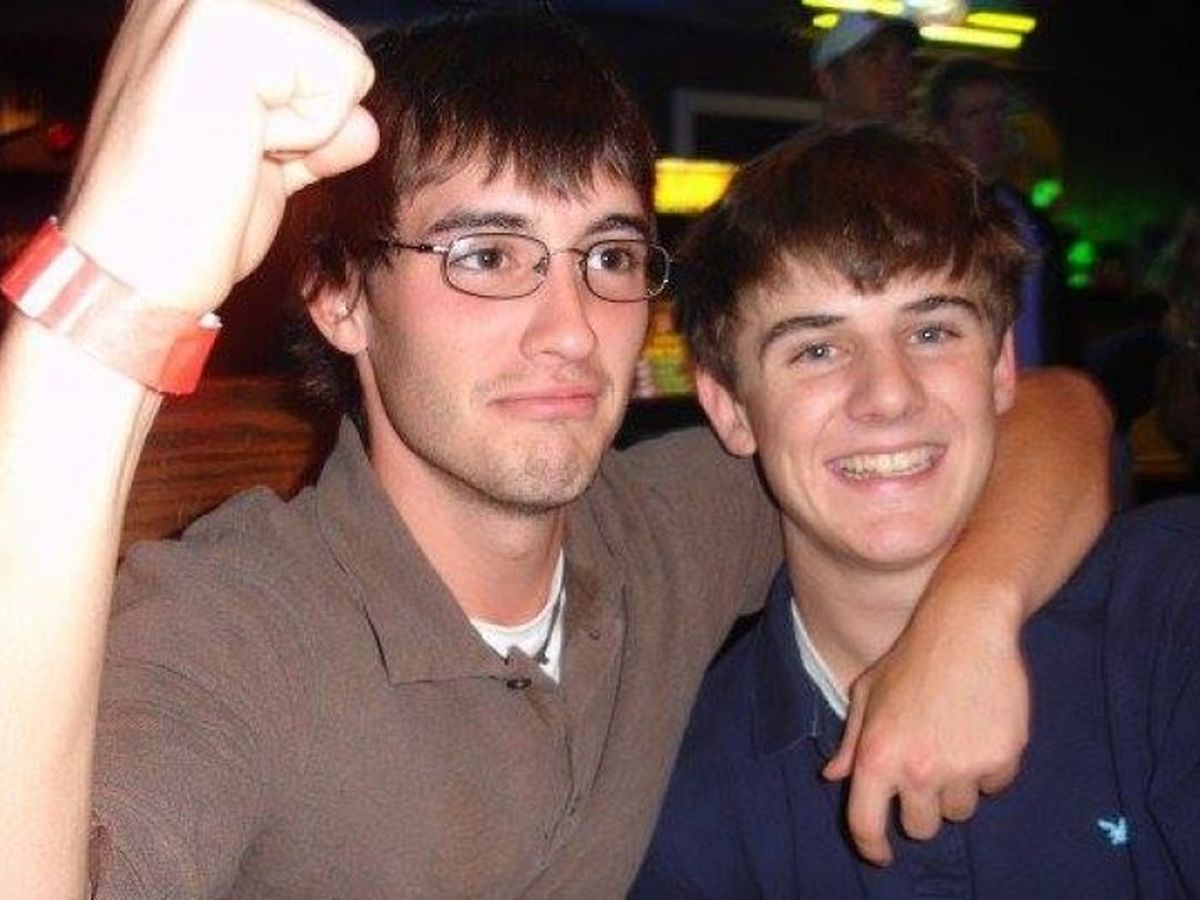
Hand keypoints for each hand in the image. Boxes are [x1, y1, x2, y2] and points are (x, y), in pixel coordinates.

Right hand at [60, 0, 377, 315]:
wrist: (132, 269)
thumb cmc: (187, 222)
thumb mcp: (266, 162)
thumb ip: (311, 127)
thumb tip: (364, 126)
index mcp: (193, 10)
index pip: (317, 47)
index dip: (299, 116)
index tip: (230, 148)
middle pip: (337, 49)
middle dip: (306, 120)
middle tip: (228, 152)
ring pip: (345, 61)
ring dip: (305, 129)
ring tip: (230, 148)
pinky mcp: (229, 19)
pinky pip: (343, 77)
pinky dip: (308, 133)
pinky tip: (239, 146)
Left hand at [822, 596, 1029, 864]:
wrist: (965, 629)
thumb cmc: (909, 659)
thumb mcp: (866, 694)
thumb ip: (851, 742)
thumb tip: (834, 776)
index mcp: (876, 756)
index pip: (866, 824)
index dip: (872, 848)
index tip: (881, 854)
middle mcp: (917, 770)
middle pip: (921, 828)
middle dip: (921, 809)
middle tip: (926, 773)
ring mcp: (961, 768)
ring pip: (959, 811)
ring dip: (956, 788)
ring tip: (953, 740)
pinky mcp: (1001, 759)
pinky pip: (994, 787)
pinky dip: (988, 769)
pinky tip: (980, 730)